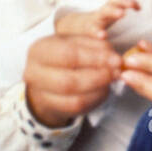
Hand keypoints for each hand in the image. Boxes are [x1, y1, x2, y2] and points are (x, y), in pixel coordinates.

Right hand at [25, 0, 137, 126]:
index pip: (69, 54)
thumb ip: (93, 44)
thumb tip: (112, 55)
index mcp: (39, 50)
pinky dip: (96, 99)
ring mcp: (40, 95)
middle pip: (70, 81)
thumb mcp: (75, 41)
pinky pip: (78, 109)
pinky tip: (105, 89)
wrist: (48, 76)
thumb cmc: (65, 53)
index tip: (117, 59)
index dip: (96, 58)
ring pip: (75, 99)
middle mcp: (33, 74)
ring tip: (113, 79)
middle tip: (118, 71)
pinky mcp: (51, 109)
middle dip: (99, 77)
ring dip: (99, 90)